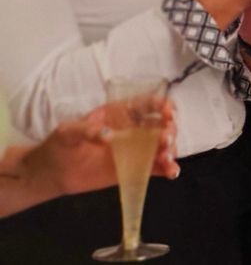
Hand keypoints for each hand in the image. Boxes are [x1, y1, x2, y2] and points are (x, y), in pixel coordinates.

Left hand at [7, 101, 178, 199]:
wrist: (53, 173)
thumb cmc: (60, 146)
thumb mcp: (67, 132)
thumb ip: (86, 130)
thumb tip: (108, 136)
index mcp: (119, 114)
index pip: (146, 104)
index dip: (161, 104)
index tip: (168, 111)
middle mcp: (133, 130)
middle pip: (161, 125)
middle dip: (169, 130)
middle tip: (164, 140)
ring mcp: (136, 150)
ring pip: (163, 146)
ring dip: (171, 150)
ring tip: (166, 158)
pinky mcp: (136, 169)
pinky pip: (157, 168)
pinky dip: (168, 169)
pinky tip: (172, 172)